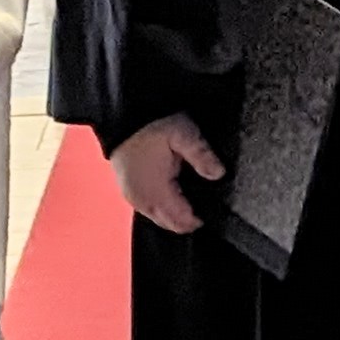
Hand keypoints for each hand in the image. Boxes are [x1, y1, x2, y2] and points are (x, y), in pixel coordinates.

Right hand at [110, 111, 227, 233]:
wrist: (122, 115)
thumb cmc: (150, 124)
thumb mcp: (182, 133)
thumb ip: (202, 155)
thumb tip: (218, 173)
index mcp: (155, 192)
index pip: (181, 222)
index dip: (198, 219)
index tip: (212, 210)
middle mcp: (141, 200)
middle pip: (170, 225)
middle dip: (187, 218)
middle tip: (203, 202)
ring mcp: (132, 196)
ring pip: (159, 218)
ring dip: (174, 213)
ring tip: (189, 195)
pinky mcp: (127, 190)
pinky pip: (148, 208)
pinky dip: (162, 205)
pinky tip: (172, 190)